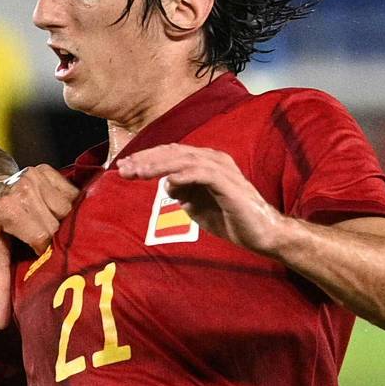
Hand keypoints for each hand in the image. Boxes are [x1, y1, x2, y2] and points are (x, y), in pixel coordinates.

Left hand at [0, 165, 78, 326]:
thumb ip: (0, 288)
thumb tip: (2, 325)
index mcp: (8, 211)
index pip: (43, 237)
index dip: (49, 253)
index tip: (48, 260)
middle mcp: (23, 189)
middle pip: (60, 222)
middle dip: (61, 238)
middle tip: (59, 248)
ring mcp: (36, 175)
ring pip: (71, 207)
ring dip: (70, 221)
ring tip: (61, 232)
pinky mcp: (48, 169)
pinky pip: (74, 193)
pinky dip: (73, 206)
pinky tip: (64, 215)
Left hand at [115, 144, 283, 255]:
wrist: (261, 233)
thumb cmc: (230, 218)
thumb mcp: (197, 206)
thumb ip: (182, 193)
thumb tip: (167, 184)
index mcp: (204, 162)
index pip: (170, 154)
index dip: (146, 158)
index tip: (124, 167)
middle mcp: (212, 159)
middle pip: (173, 152)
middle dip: (145, 159)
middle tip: (123, 168)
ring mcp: (221, 169)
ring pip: (184, 160)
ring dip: (158, 165)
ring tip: (137, 173)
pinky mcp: (228, 183)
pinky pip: (201, 173)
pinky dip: (182, 175)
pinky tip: (167, 181)